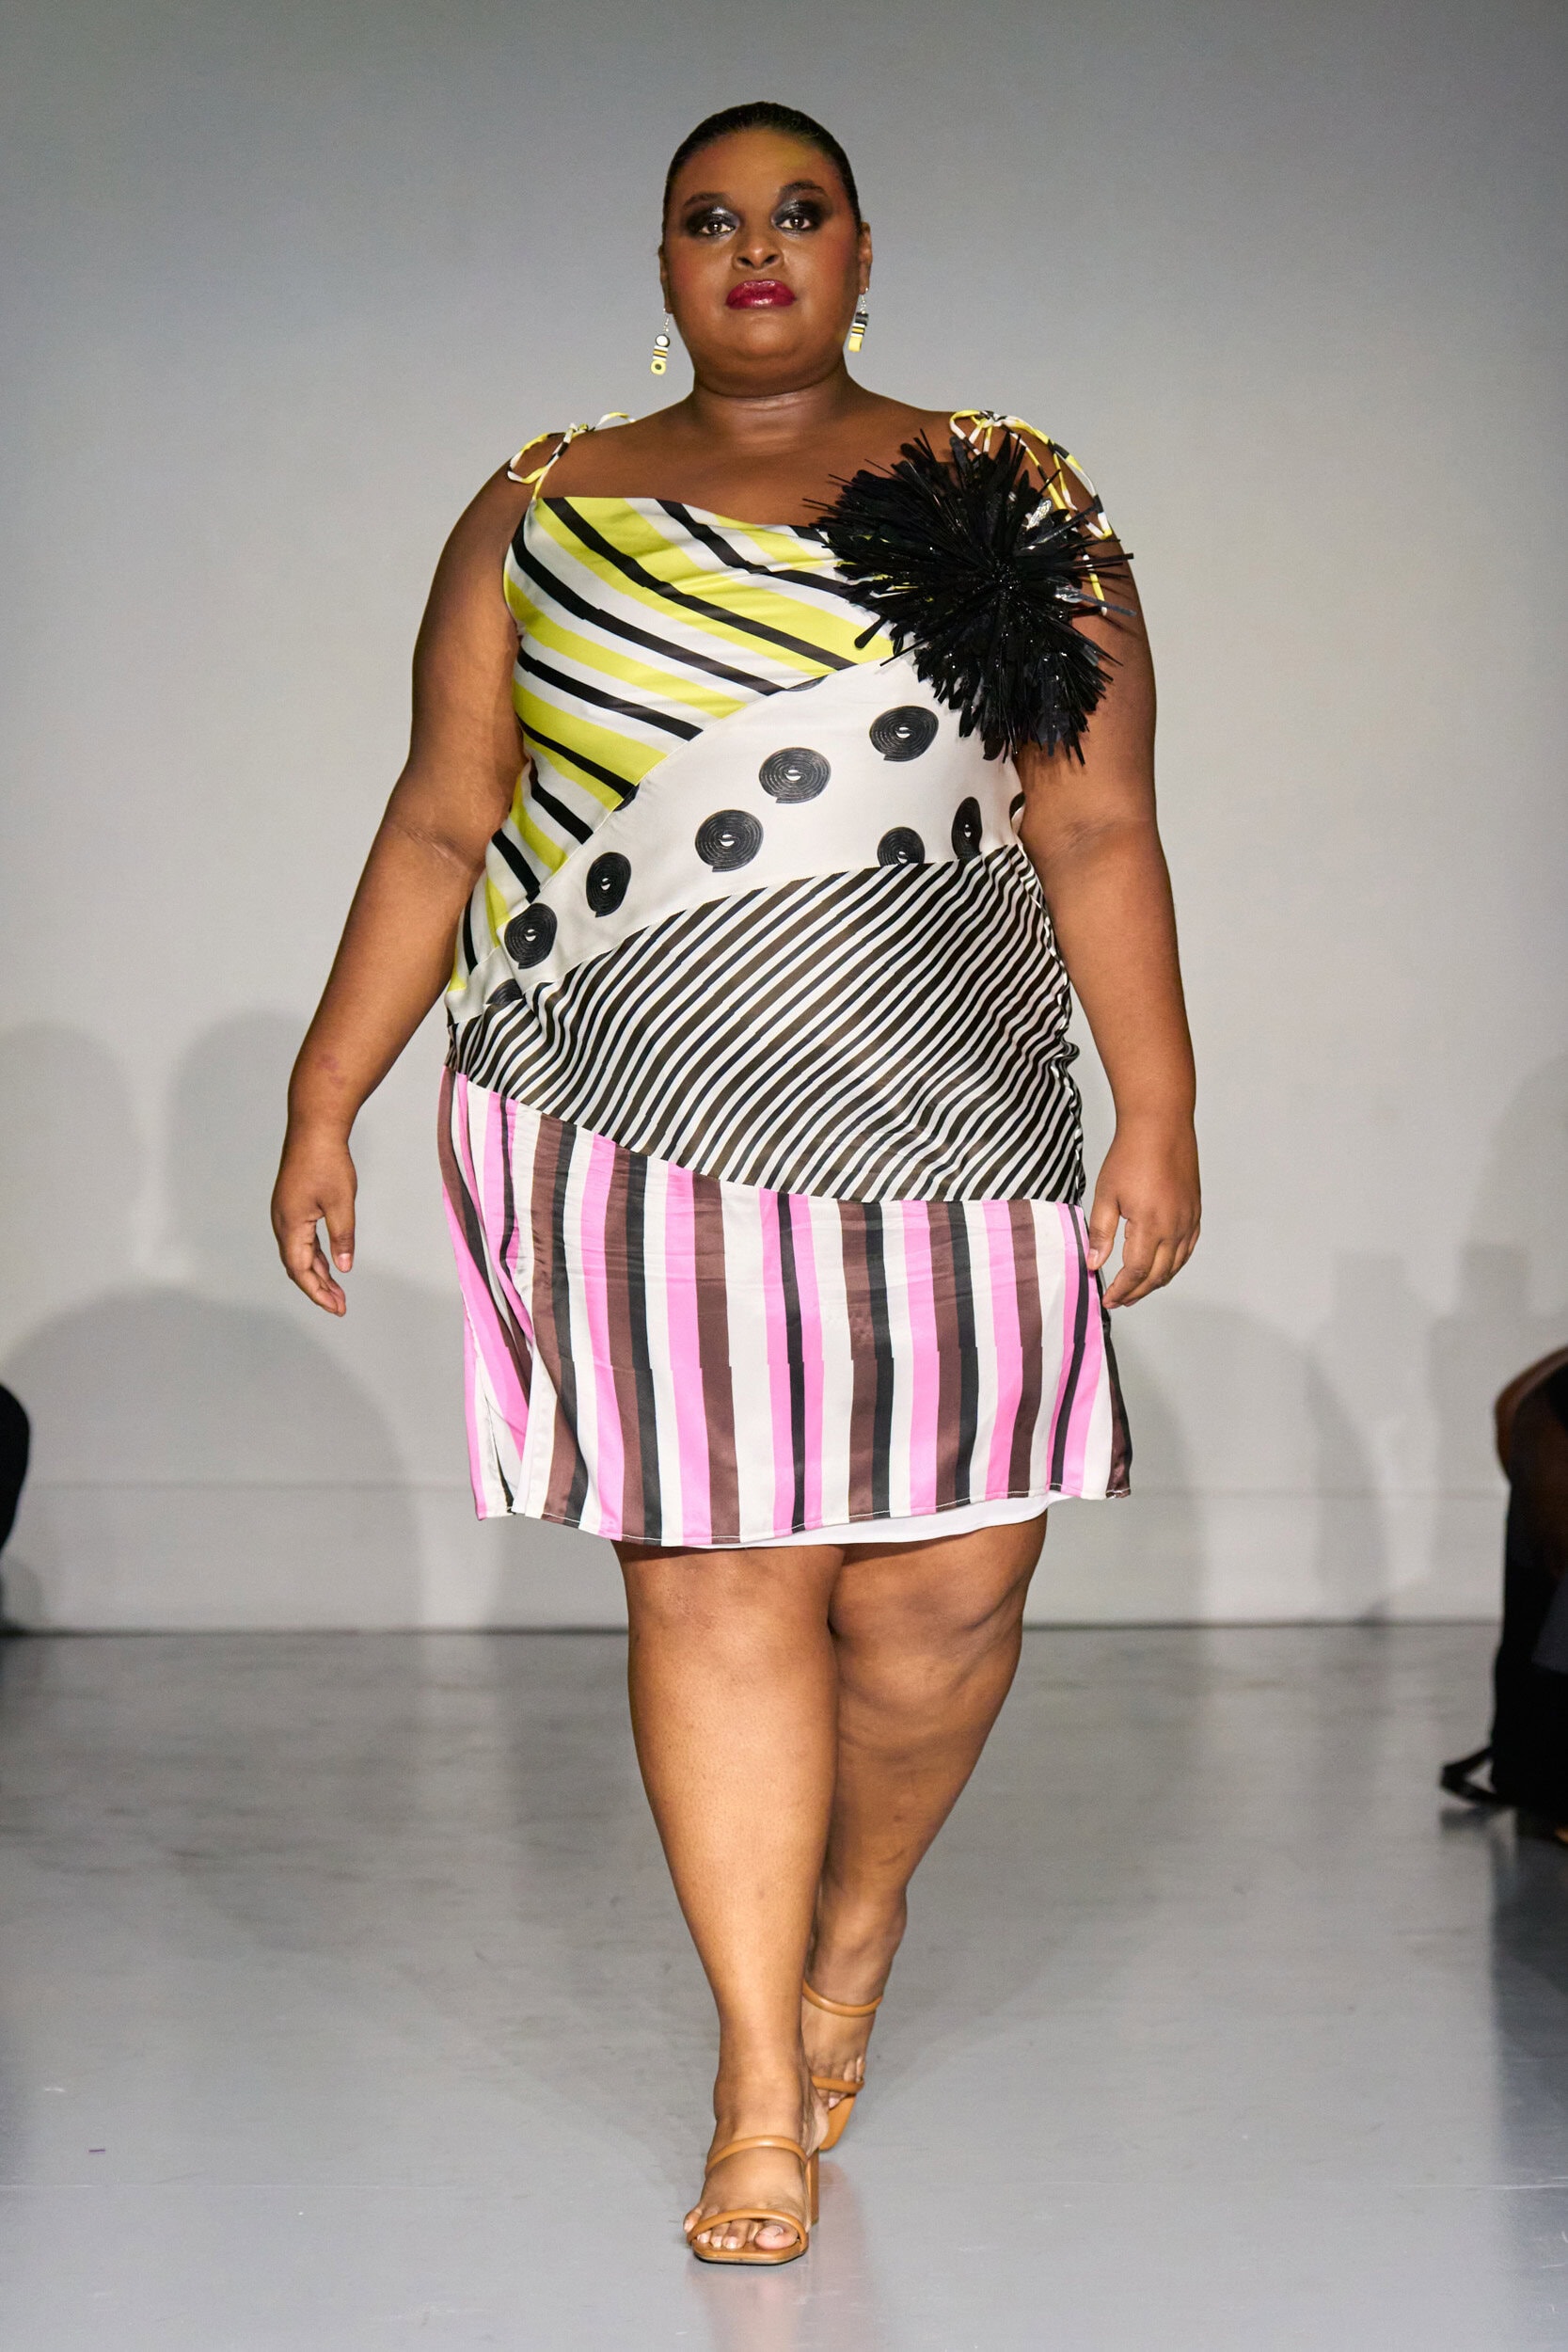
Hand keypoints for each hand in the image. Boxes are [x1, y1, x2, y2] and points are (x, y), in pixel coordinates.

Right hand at [271, 1124, 357, 1314]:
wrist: (314, 1128)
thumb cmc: (327, 1162)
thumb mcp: (341, 1204)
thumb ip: (342, 1238)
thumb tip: (343, 1268)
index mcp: (291, 1224)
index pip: (301, 1269)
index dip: (318, 1292)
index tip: (336, 1307)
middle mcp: (282, 1222)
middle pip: (297, 1266)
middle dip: (318, 1288)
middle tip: (340, 1305)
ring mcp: (286, 1214)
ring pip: (299, 1253)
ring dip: (318, 1273)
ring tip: (337, 1291)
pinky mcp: (293, 1206)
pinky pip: (302, 1239)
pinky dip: (316, 1255)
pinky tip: (330, 1264)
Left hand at [1085, 1118, 1199, 1308]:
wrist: (1160, 1126)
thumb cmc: (1131, 1155)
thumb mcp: (1106, 1194)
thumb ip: (1101, 1232)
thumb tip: (1094, 1263)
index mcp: (1150, 1225)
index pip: (1135, 1272)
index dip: (1120, 1290)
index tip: (1107, 1299)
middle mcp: (1175, 1228)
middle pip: (1157, 1275)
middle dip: (1136, 1293)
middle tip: (1119, 1301)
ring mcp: (1188, 1221)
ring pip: (1175, 1266)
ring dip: (1155, 1282)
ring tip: (1137, 1291)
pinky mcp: (1195, 1212)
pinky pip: (1188, 1249)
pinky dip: (1174, 1265)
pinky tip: (1162, 1267)